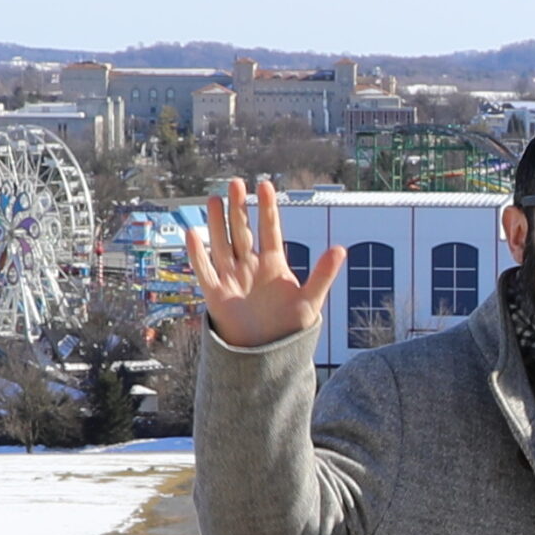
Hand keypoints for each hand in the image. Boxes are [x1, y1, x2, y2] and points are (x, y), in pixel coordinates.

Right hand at [186, 178, 342, 347]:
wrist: (267, 352)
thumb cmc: (290, 326)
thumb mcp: (310, 300)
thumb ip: (323, 275)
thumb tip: (340, 250)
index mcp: (273, 264)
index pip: (270, 230)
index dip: (267, 208)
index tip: (264, 185)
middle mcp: (251, 266)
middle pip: (242, 230)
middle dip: (239, 207)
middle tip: (235, 182)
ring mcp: (232, 277)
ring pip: (222, 244)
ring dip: (217, 222)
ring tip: (215, 198)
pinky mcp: (216, 294)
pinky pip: (205, 270)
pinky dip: (198, 253)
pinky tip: (194, 233)